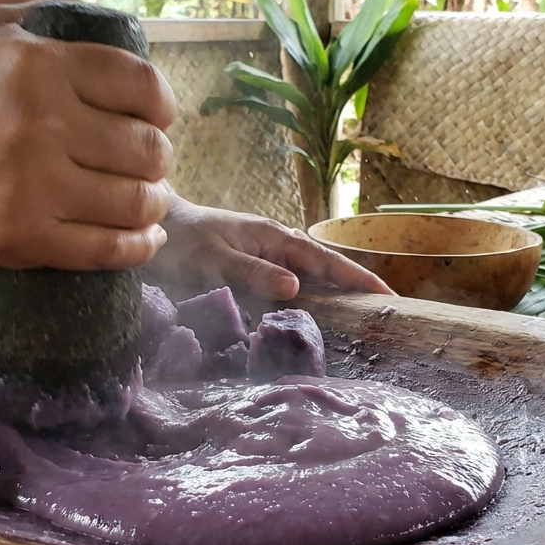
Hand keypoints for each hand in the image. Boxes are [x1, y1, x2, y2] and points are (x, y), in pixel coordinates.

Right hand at [0, 0, 175, 269]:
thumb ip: (54, 27)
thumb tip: (117, 40)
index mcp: (46, 67)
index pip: (142, 86)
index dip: (161, 106)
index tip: (156, 118)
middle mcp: (48, 124)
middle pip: (148, 149)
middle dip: (158, 160)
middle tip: (147, 165)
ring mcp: (37, 184)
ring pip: (137, 202)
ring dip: (153, 203)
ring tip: (147, 201)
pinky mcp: (24, 235)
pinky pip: (107, 248)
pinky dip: (140, 246)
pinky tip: (145, 237)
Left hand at [146, 196, 394, 300]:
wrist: (156, 225)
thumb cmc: (182, 242)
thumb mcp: (214, 260)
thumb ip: (253, 272)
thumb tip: (296, 287)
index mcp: (274, 238)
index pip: (327, 261)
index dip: (358, 280)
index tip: (388, 298)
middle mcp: (277, 245)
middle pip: (327, 268)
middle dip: (357, 288)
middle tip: (386, 315)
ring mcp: (268, 255)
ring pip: (312, 277)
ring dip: (337, 295)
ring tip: (363, 319)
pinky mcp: (256, 267)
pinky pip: (293, 283)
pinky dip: (311, 297)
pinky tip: (317, 315)